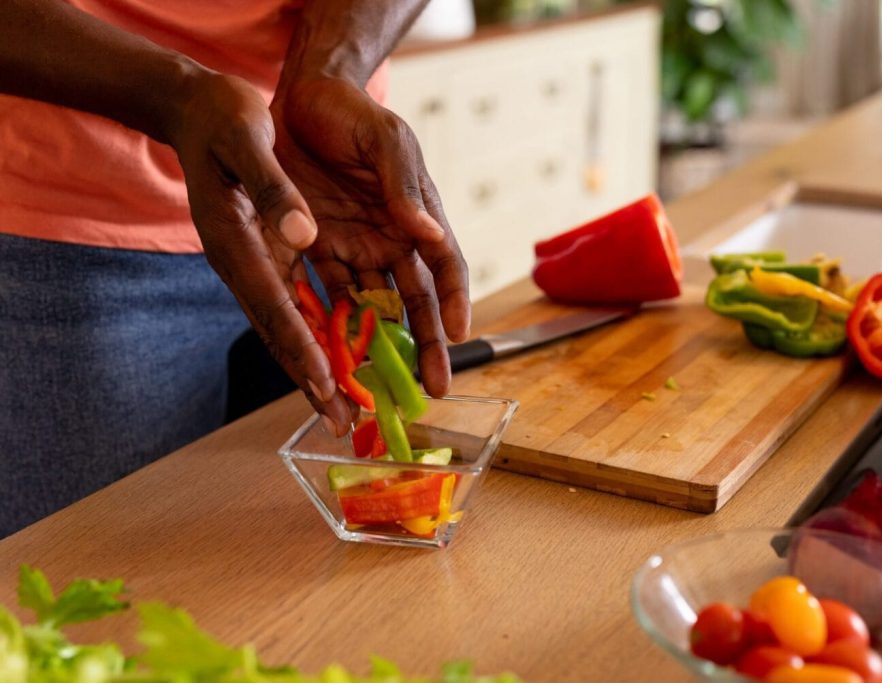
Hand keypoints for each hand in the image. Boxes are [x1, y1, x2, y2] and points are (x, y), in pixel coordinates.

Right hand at [170, 72, 352, 432]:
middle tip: (341, 423)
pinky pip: (299, 301)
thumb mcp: (247, 140)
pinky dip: (321, 331)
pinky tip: (347, 355)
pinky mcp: (269, 254)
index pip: (273, 304)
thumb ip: (272, 189)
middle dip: (312, 378)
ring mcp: (255, 261)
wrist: (198, 107)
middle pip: (281, 330)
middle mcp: (244, 261)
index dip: (301, 348)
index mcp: (236, 239)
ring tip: (347, 408)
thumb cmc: (222, 117)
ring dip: (320, 366)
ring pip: (292, 324)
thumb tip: (302, 234)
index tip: (326, 386)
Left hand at [272, 76, 469, 397]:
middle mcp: (392, 240)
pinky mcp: (317, 249)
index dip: (454, 302)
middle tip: (434, 388)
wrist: (301, 95)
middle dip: (426, 346)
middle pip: (414, 301)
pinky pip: (325, 295)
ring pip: (372, 308)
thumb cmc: (353, 113)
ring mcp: (355, 247)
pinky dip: (329, 326)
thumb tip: (429, 233)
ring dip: (378, 348)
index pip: (444, 267)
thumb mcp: (386, 140)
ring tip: (381, 387)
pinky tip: (332, 358)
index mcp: (417, 216)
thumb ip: (405, 186)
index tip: (460, 337)